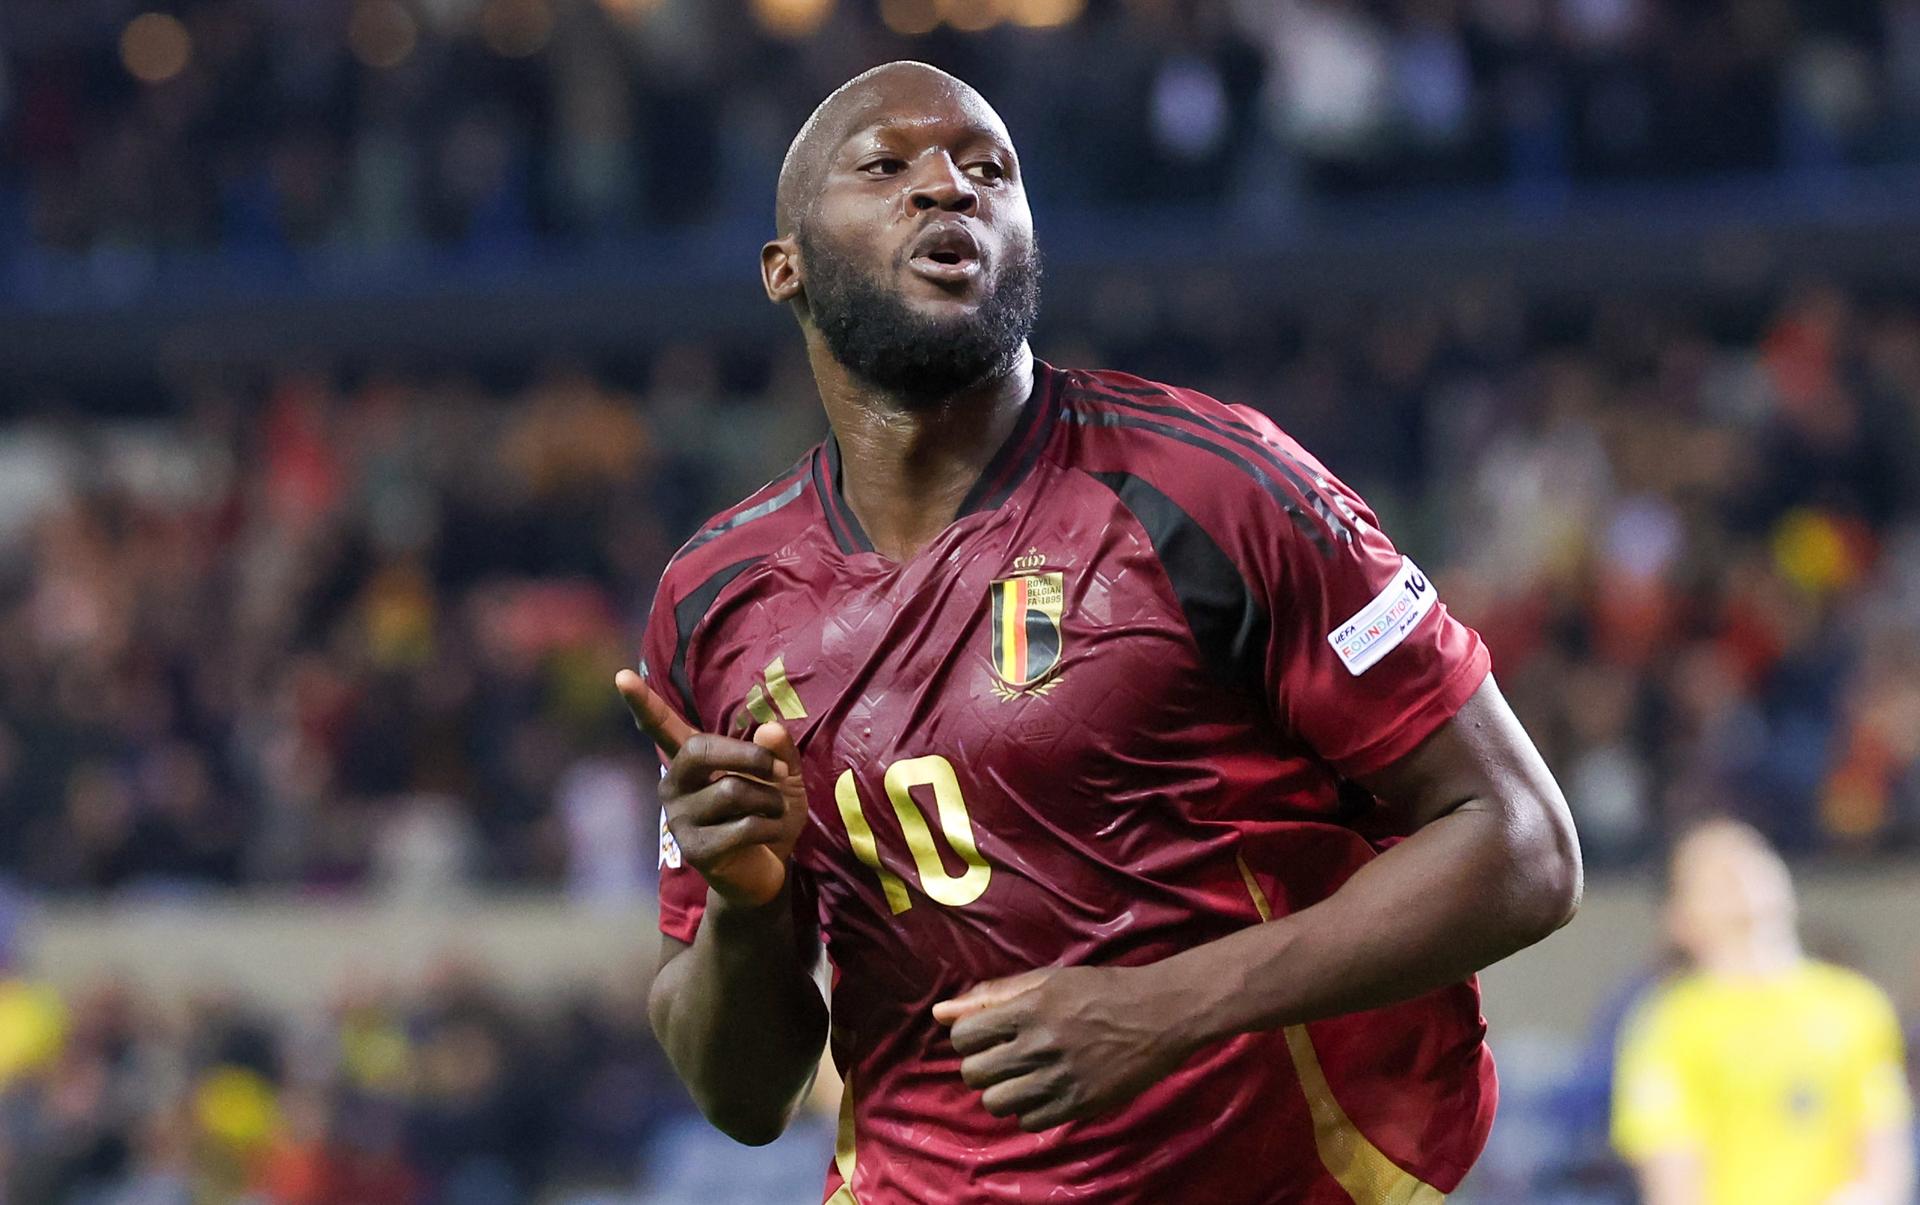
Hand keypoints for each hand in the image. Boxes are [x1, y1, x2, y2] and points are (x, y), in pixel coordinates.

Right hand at [616, 668, 805, 906]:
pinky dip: (769, 827)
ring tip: (776, 811)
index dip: (643, 703)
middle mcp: (676, 784)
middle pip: (700, 751)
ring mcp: (680, 818)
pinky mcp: (694, 850)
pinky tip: (769, 836)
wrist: (768, 870)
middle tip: (779, 770)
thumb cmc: (770, 812)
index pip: (662, 726)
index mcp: (692, 760)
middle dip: (748, 756)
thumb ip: (779, 749)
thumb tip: (770, 729)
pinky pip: (742, 826)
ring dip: (769, 800)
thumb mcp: (783, 775)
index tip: (622, 675)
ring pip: (731, 791)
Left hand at [933, 965, 1196, 1131]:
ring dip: (1003, 1091)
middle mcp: (1040, 1046)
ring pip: (996, 1103)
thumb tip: (941, 1012)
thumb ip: (993, 995)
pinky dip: (1030, 1110)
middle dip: (982, 1065)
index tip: (986, 1035)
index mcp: (1029, 1009)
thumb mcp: (1048, 980)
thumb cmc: (1100, 990)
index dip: (969, 1037)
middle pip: (974, 1074)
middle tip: (1004, 1057)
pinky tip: (1046, 1090)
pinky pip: (1028, 1122)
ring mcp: (1059, 1080)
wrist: (1160, 1016)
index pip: (964, 1036)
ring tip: (1023, 1076)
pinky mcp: (1078, 1105)